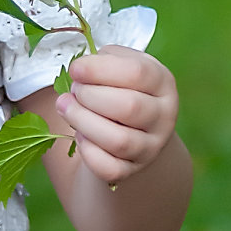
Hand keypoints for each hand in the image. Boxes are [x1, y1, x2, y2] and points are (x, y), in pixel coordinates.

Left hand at [55, 43, 179, 186]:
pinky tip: (80, 135)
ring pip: (119, 141)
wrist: (133, 124)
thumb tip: (79, 71)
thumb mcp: (117, 63)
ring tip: (66, 108)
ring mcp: (151, 146)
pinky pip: (110, 168)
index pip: (136, 73)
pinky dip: (88, 152)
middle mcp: (164, 115)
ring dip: (82, 121)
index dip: (99, 69)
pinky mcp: (133, 168)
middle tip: (73, 90)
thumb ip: (101, 61)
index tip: (75, 69)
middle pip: (128, 107)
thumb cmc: (119, 84)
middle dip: (89, 96)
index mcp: (162, 81)